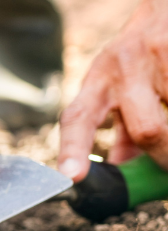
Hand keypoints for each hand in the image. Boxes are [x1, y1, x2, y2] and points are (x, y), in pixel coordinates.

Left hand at [59, 0, 167, 179]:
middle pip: (147, 128)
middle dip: (167, 156)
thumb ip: (121, 126)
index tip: (73, 177)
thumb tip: (119, 166)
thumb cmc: (145, 52)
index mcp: (99, 80)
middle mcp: (123, 66)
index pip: (78, 118)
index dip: (73, 149)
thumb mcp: (121, 84)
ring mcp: (159, 54)